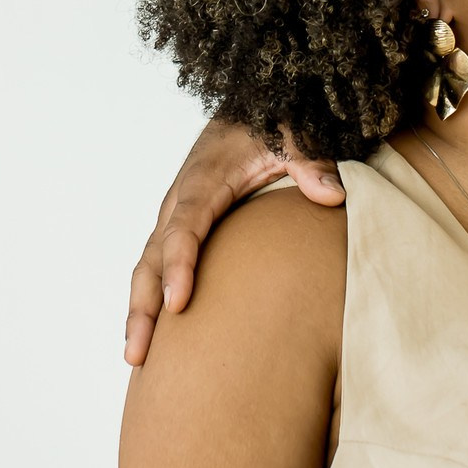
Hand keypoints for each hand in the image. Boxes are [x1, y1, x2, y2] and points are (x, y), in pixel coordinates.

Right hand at [125, 119, 343, 365]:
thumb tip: (331, 196)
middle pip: (152, 259)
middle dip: (143, 307)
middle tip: (139, 354)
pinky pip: (157, 266)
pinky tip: (154, 338)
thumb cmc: (269, 124)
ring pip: (147, 268)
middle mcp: (180, 202)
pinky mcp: (181, 228)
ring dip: (139, 311)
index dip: (179, 266)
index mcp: (202, 181)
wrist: (249, 109)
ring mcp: (176, 217)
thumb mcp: (293, 134)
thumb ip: (310, 161)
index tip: (179, 305)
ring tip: (136, 358)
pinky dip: (149, 300)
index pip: (184, 228)